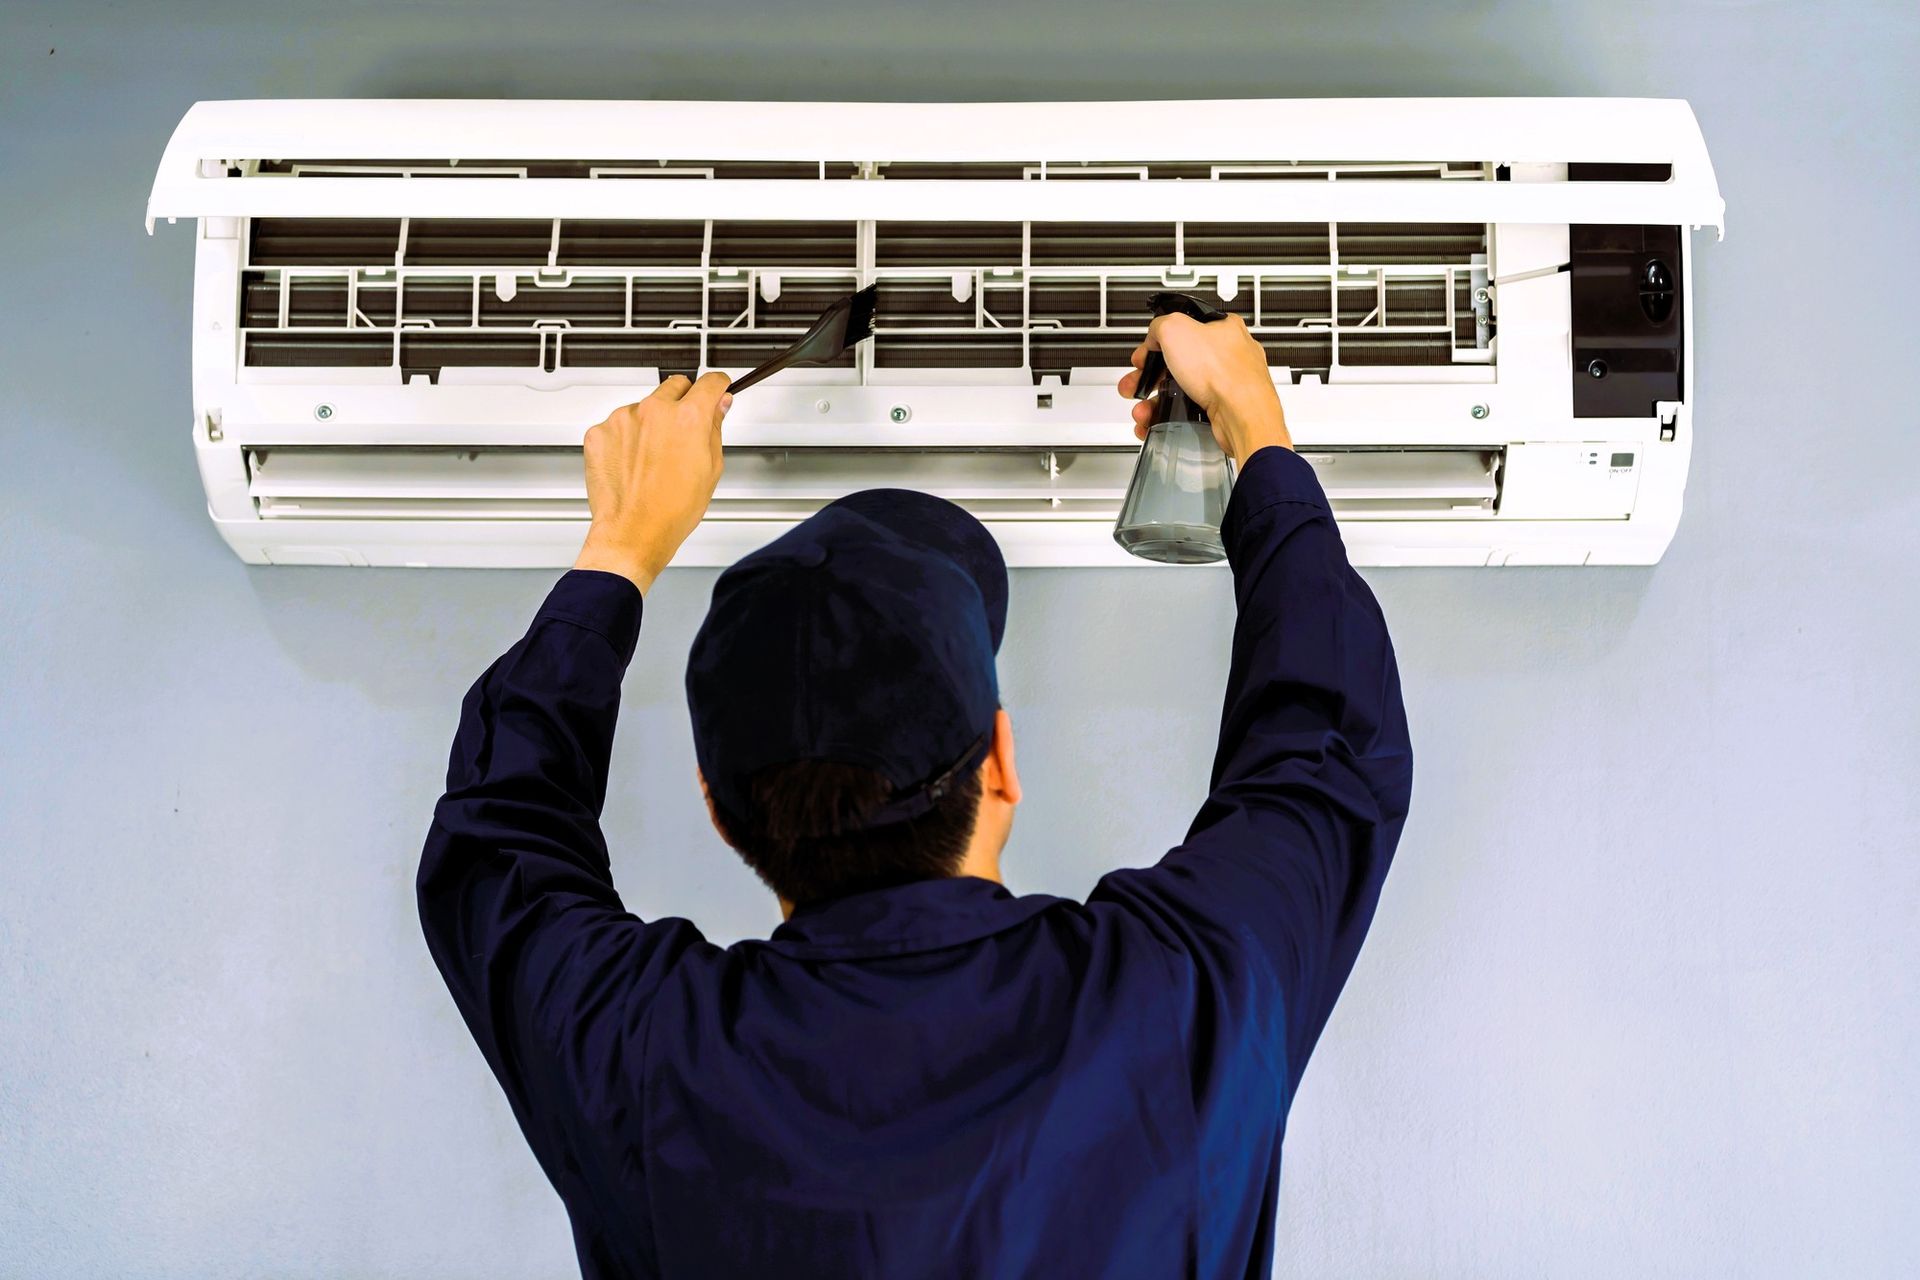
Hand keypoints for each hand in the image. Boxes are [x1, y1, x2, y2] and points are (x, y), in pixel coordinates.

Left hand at [573, 372, 732, 593]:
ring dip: (652, 423)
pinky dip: (626, 438)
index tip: (717, 388)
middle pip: (675, 386)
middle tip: (684, 431)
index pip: (709, 382)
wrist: (633, 533)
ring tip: (654, 458)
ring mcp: (623, 420)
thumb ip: (715, 428)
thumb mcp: (710, 469)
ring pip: (644, 407)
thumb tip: (719, 407)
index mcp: (687, 417)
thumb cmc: (671, 510)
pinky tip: (634, 463)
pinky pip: (619, 425)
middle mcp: (654, 411)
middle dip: (683, 402)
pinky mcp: (600, 432)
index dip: (718, 387)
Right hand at [1118, 313, 1291, 465]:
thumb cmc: (1223, 373)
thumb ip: (1160, 325)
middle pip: (1178, 363)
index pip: (1183, 328)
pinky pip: (1190, 411)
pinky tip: (1157, 420)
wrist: (1244, 416)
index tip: (1146, 353)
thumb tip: (1155, 336)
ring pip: (1182, 390)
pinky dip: (1170, 417)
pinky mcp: (1224, 408)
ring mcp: (1228, 383)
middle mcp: (1228, 355)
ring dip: (1155, 400)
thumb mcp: (1175, 328)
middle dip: (1150, 376)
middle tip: (1137, 384)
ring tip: (1143, 409)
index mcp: (1223, 328)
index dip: (1158, 341)